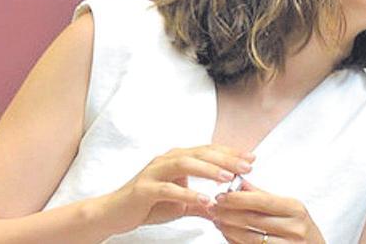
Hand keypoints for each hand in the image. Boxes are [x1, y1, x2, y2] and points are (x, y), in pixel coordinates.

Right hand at [96, 145, 254, 233]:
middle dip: (225, 158)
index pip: (208, 151)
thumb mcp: (181, 205)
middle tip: (246, 165)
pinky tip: (203, 199)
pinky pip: (167, 189)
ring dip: (207, 169)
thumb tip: (226, 208)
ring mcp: (153, 173)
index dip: (230, 153)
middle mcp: (166, 160)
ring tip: (227, 177)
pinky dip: (186, 193)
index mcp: (177, 159)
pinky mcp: (143, 189)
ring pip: (183, 164)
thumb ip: (202, 204)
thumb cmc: (147, 205)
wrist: (113, 213)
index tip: (252, 158)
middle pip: (200, 153)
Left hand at [212, 179, 325, 243]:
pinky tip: (227, 233)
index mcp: (296, 209)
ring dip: (228, 228)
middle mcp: (294, 228)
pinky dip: (234, 241)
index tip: (220, 195)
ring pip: (249, 237)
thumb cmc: (299, 228)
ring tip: (217, 220)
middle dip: (228, 213)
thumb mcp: (288, 208)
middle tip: (212, 207)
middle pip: (253, 219)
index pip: (262, 201)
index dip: (238, 198)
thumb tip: (238, 181)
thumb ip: (262, 195)